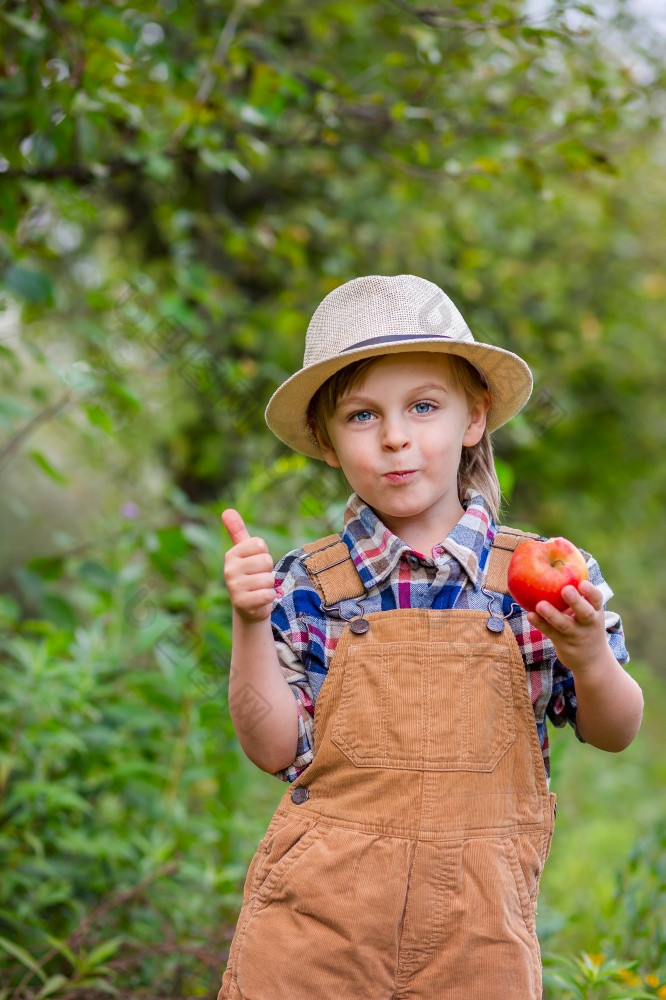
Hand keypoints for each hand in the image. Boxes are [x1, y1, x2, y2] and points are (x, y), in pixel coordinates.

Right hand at [221, 508, 274, 623]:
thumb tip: (227, 510)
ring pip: (268, 579)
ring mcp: (234, 587)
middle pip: (266, 561)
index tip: (256, 562)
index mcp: (231, 554)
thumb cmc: (250, 574)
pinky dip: (269, 597)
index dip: (264, 553)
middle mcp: (229, 570)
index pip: (260, 544)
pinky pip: (268, 594)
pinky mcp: (242, 603)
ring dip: (269, 585)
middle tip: (259, 577)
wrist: (248, 606)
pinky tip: (260, 599)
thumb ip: (237, 531)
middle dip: (268, 570)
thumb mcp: (244, 552)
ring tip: (259, 588)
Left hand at [526, 578, 608, 675]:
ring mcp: (576, 635)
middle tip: (565, 590)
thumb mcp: (588, 612)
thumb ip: (578, 595)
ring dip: (552, 615)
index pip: (597, 600)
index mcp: (596, 612)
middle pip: (584, 613)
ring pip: (564, 625)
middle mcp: (588, 624)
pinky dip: (539, 624)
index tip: (582, 583)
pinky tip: (530, 615)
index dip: (591, 591)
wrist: (592, 661)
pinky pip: (549, 632)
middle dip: (576, 601)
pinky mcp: (562, 643)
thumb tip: (559, 563)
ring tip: (540, 605)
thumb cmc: (585, 625)